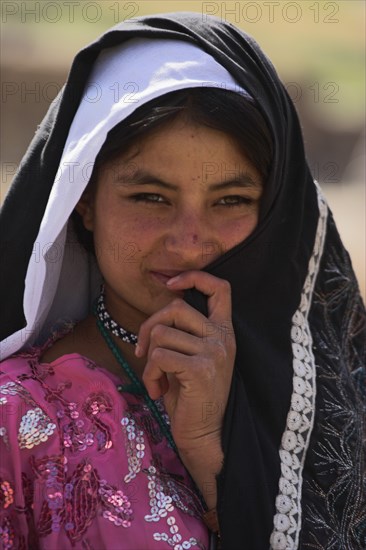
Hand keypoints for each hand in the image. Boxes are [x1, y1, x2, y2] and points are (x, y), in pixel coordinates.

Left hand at [136, 271, 235, 453]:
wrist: (205, 436)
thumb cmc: (192, 398)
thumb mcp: (192, 357)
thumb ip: (183, 333)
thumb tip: (159, 310)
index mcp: (224, 331)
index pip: (220, 288)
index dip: (194, 277)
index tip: (171, 284)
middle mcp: (223, 338)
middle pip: (175, 307)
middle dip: (149, 326)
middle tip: (143, 351)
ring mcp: (214, 352)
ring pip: (161, 332)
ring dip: (149, 358)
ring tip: (157, 378)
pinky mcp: (201, 369)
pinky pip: (158, 355)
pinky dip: (149, 374)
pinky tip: (158, 391)